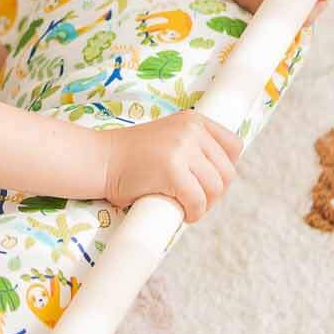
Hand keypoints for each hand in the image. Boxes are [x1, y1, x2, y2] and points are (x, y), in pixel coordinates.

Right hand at [100, 111, 242, 220]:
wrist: (99, 160)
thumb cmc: (130, 157)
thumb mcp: (168, 138)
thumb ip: (193, 147)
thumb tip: (222, 176)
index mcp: (193, 120)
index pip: (234, 146)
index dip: (225, 169)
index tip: (209, 181)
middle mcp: (191, 130)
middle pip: (227, 172)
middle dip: (215, 192)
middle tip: (195, 200)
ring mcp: (182, 148)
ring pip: (215, 189)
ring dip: (204, 205)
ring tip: (186, 206)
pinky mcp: (173, 170)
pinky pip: (198, 201)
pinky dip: (193, 213)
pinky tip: (181, 213)